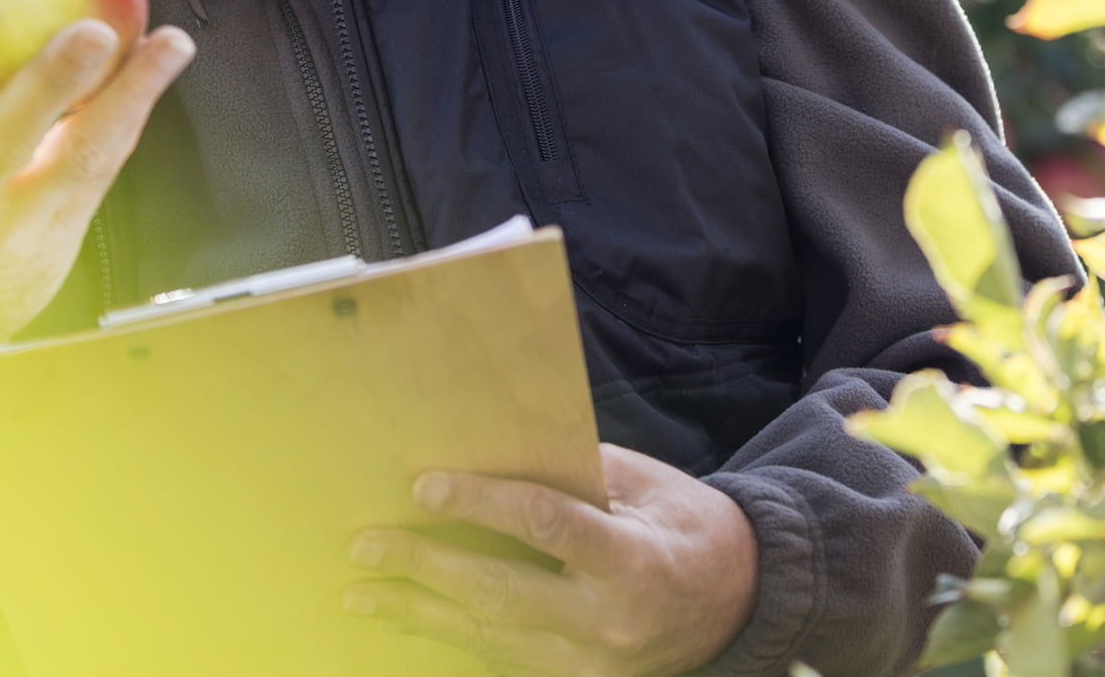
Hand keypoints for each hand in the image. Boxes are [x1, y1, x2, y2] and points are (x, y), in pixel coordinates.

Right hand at [0, 0, 193, 377]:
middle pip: (3, 140)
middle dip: (50, 82)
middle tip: (94, 30)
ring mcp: (7, 228)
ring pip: (76, 161)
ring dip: (127, 97)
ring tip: (167, 45)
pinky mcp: (54, 240)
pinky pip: (98, 173)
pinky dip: (128, 118)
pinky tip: (153, 75)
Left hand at [344, 446, 756, 676]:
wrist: (742, 603)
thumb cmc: (688, 525)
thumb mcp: (645, 484)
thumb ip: (573, 472)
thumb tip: (490, 450)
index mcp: (632, 560)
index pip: (544, 526)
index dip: (480, 505)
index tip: (424, 486)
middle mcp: (610, 621)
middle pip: (500, 592)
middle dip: (425, 568)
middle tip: (365, 546)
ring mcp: (594, 665)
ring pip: (490, 637)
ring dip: (419, 615)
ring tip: (362, 595)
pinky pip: (505, 662)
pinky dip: (453, 640)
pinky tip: (408, 625)